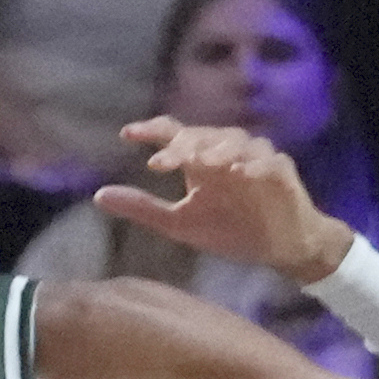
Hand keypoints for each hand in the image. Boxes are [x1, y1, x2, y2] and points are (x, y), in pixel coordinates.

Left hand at [93, 119, 355, 284]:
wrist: (280, 248)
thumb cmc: (230, 229)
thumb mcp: (180, 224)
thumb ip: (142, 207)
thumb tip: (98, 195)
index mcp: (199, 160)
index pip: (173, 134)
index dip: (151, 130)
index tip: (127, 135)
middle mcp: (225, 152)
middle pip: (202, 135)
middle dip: (182, 146)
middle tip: (162, 163)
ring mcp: (254, 159)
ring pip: (236, 141)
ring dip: (217, 149)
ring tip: (201, 162)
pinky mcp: (281, 172)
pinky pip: (269, 163)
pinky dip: (255, 166)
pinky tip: (241, 174)